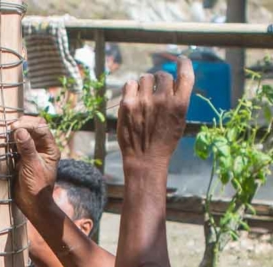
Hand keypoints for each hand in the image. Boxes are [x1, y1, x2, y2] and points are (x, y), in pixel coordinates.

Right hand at [11, 116, 60, 218]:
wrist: (32, 203)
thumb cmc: (37, 187)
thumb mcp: (32, 167)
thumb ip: (27, 148)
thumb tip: (20, 131)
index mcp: (50, 148)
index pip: (41, 128)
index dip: (28, 125)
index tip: (15, 127)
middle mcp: (42, 147)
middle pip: (34, 127)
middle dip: (22, 125)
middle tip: (9, 128)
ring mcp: (32, 151)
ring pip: (24, 134)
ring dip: (14, 132)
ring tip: (5, 133)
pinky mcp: (21, 156)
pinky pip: (16, 143)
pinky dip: (10, 141)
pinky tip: (3, 142)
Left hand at [117, 57, 194, 173]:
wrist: (145, 159)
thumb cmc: (163, 141)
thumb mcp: (179, 120)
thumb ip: (177, 100)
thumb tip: (171, 81)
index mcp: (180, 103)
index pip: (186, 74)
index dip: (184, 63)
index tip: (180, 60)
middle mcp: (163, 99)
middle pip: (162, 75)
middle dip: (159, 82)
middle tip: (155, 94)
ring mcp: (144, 101)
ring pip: (145, 78)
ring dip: (145, 85)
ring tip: (143, 100)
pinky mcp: (128, 104)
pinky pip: (130, 83)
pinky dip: (131, 88)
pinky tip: (133, 98)